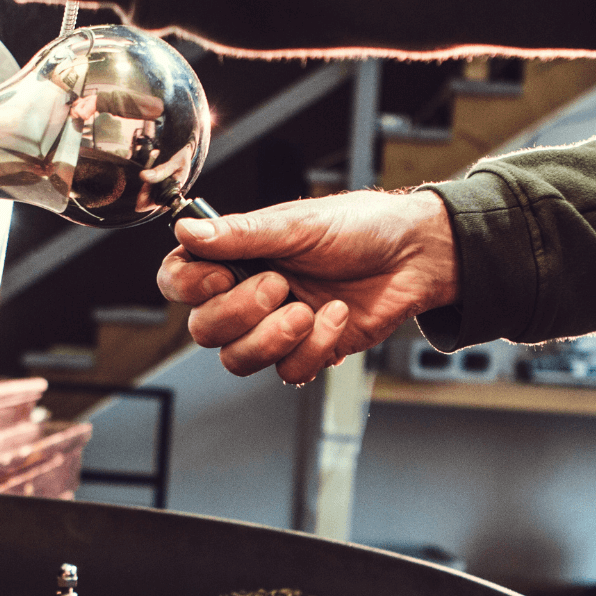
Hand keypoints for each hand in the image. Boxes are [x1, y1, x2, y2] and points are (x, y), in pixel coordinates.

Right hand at [157, 190, 457, 383]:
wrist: (416, 257)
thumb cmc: (361, 229)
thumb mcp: (297, 224)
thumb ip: (240, 234)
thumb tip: (187, 230)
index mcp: (237, 255)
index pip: (179, 281)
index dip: (190, 287)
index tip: (222, 275)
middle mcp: (248, 292)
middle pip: (203, 330)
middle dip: (240, 313)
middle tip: (280, 285)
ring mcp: (275, 326)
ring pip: (237, 360)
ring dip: (271, 339)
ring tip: (306, 310)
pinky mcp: (307, 350)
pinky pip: (287, 371)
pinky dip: (314, 346)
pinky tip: (336, 317)